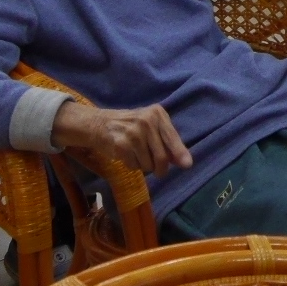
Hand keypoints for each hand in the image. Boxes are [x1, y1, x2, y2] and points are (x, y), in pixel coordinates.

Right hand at [52, 100, 191, 177]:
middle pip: (162, 157)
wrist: (100, 124)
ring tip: (136, 155)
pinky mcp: (121, 145)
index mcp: (157, 114)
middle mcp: (146, 121)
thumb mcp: (151, 127)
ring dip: (144, 166)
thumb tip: (185, 162)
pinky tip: (126, 154)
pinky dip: (132, 165)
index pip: (172, 137)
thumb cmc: (131, 126)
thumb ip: (168, 142)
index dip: (180, 153)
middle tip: (158, 171)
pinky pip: (134, 166)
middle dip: (161, 169)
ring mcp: (133, 133)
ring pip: (148, 165)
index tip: (187, 165)